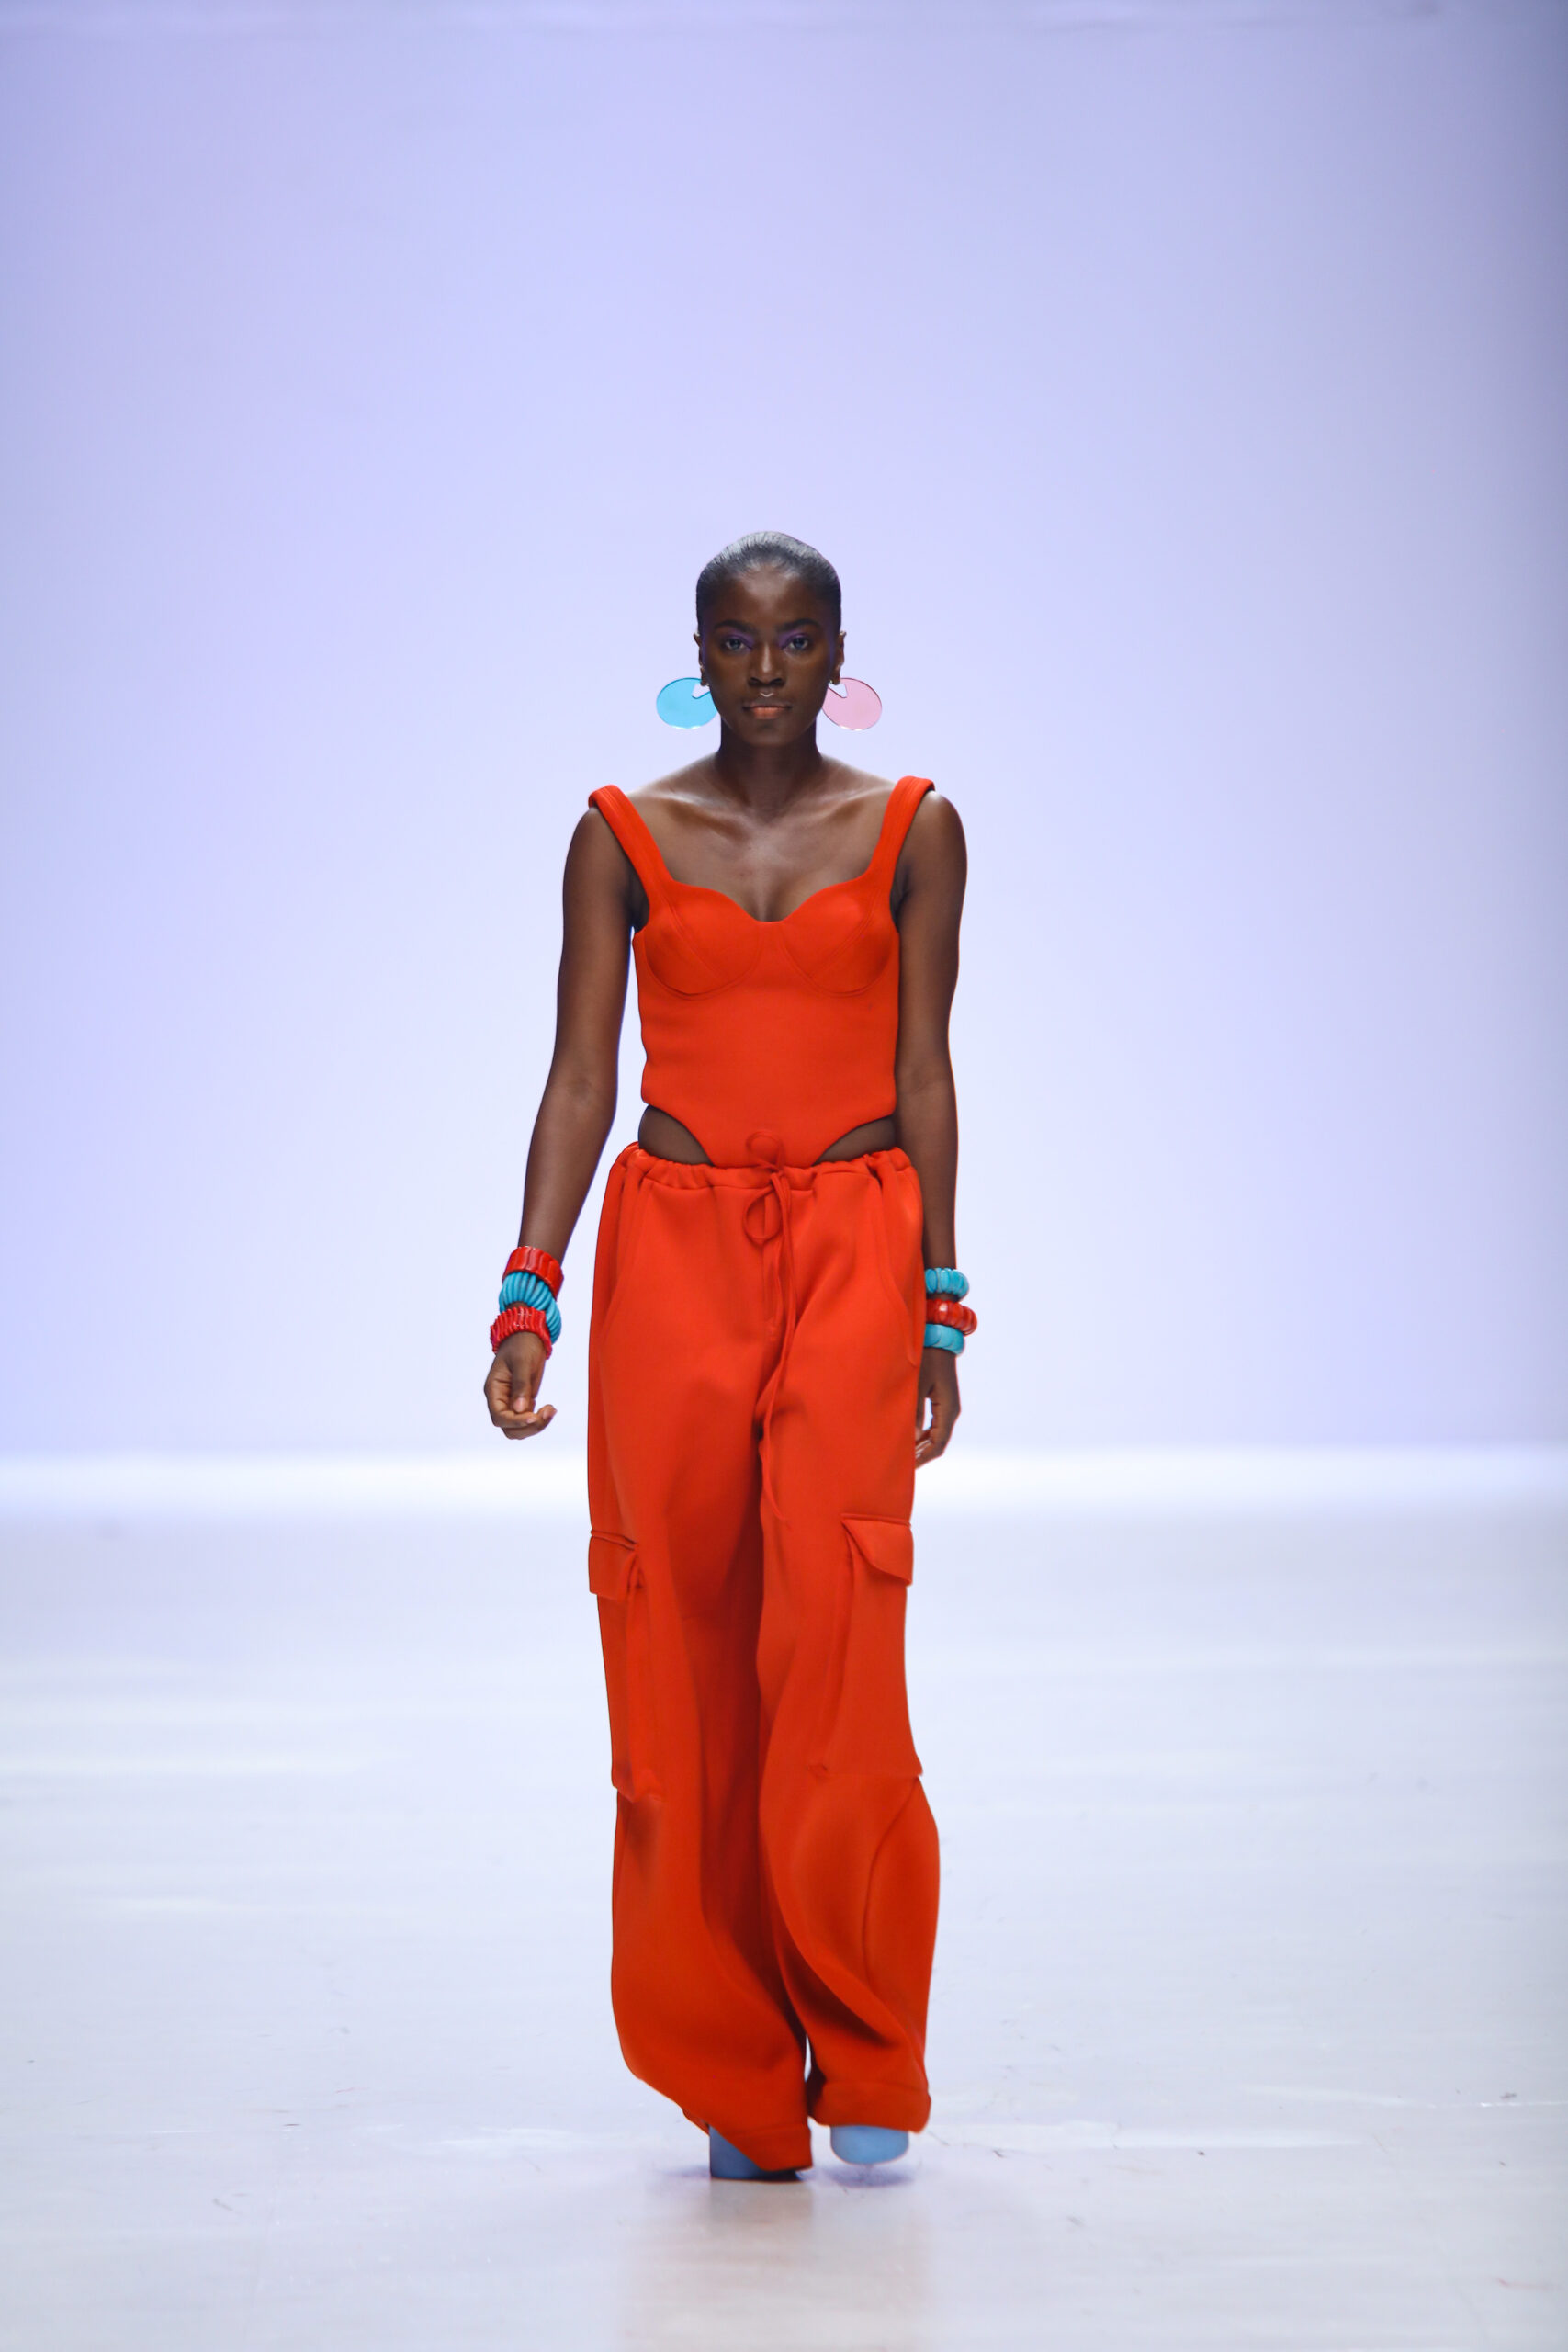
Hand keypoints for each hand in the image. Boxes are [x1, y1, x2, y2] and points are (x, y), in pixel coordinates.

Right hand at [485, 1330, 555, 1440]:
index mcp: (493, 1389)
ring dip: (536, 1425)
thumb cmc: (521, 1345)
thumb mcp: (522, 1362)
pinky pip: (529, 1419)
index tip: (533, 1417)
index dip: (515, 1421)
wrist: (528, 1336)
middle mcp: (500, 1399)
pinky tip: (550, 1408)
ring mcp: (511, 1402)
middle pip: (509, 1427)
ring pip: (519, 1427)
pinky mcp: (523, 1401)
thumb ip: (521, 1385)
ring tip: (551, 1410)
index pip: (499, 1416)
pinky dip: (540, 1419)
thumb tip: (519, 1408)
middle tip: (547, 1413)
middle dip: (528, 1426)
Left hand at [915, 1347, 959, 1466]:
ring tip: (903, 1456)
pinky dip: (921, 1436)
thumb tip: (910, 1437)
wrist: (938, 1340)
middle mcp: (950, 1411)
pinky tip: (908, 1440)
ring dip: (921, 1446)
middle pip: (938, 1442)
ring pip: (935, 1435)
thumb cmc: (927, 1359)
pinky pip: (932, 1425)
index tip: (909, 1467)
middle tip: (902, 1466)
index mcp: (948, 1410)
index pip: (939, 1443)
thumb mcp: (918, 1384)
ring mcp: (946, 1407)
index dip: (924, 1457)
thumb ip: (914, 1410)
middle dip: (922, 1455)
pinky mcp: (940, 1402)